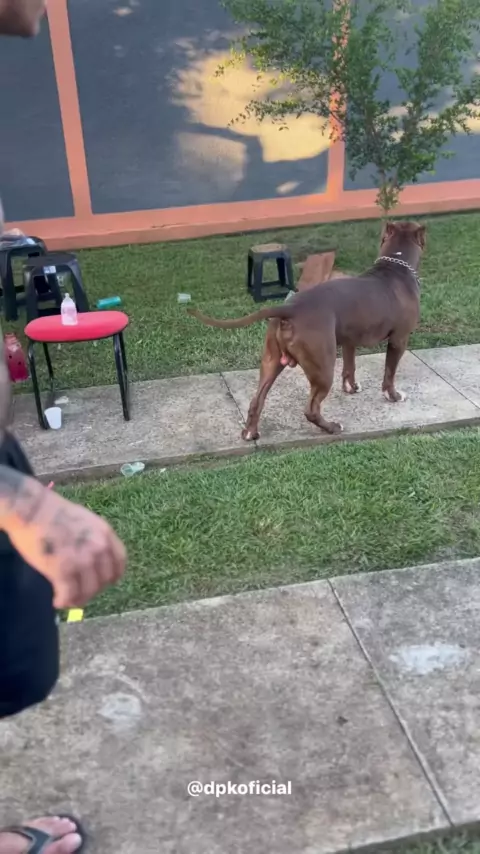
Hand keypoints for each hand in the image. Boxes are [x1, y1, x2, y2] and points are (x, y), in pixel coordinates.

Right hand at [3, 474, 125, 607]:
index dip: (111, 576)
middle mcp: (99, 548)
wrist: (32, 509)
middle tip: (79, 593)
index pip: (120, 562)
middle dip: (92, 590)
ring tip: (68, 599)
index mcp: (105, 533)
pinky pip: (69, 595)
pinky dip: (64, 601)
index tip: (102, 582)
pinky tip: (58, 601)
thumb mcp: (84, 520)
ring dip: (78, 599)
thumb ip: (92, 538)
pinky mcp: (64, 570)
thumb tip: (92, 557)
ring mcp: (83, 560)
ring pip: (88, 591)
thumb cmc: (52, 512)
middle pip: (104, 580)